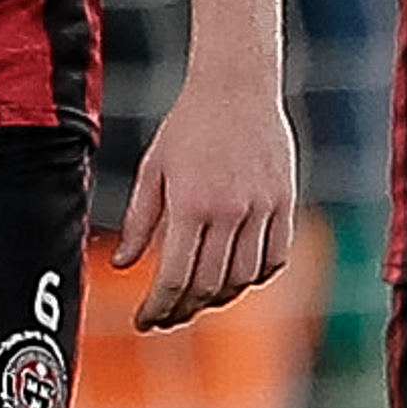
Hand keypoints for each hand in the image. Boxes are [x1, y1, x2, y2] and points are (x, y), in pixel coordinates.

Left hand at [113, 73, 296, 330]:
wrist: (236, 86)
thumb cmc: (187, 125)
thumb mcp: (152, 169)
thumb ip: (139, 221)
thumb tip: (122, 266)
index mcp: (190, 204)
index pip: (174, 277)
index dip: (157, 308)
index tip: (143, 322)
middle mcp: (229, 211)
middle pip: (209, 286)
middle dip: (183, 311)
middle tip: (166, 317)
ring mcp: (262, 208)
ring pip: (244, 278)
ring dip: (219, 298)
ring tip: (197, 300)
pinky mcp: (285, 202)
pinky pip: (276, 258)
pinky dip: (256, 278)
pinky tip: (236, 278)